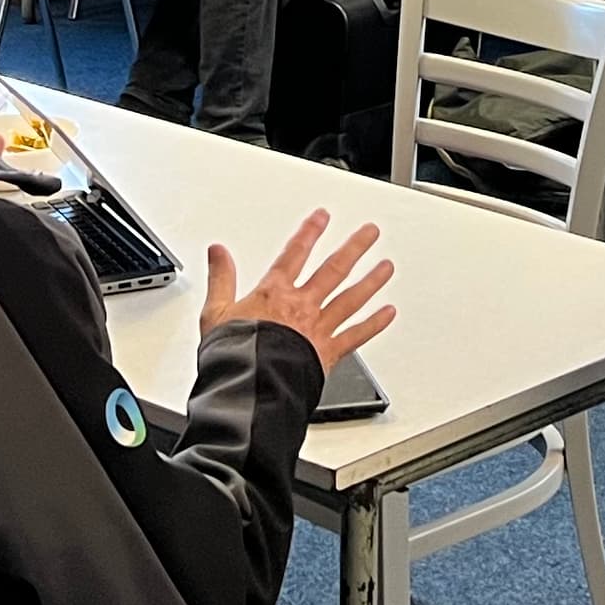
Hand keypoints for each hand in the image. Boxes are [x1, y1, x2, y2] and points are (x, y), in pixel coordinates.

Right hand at [199, 209, 394, 375]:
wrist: (250, 387)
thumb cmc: (234, 355)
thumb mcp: (216, 312)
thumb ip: (221, 278)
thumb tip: (217, 251)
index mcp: (274, 293)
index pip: (295, 253)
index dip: (310, 232)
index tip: (323, 217)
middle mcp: (302, 306)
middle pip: (334, 269)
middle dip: (354, 248)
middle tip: (370, 233)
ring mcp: (318, 328)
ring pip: (351, 298)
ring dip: (371, 280)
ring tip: (387, 267)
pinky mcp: (328, 352)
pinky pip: (356, 335)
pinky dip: (374, 324)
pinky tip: (388, 313)